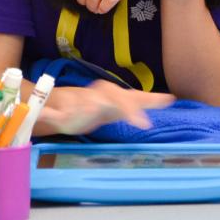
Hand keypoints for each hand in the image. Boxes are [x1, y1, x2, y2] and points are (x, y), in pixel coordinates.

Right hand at [34, 80, 174, 134]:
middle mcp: (96, 95)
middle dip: (125, 107)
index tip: (148, 124)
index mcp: (112, 95)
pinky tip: (49, 116)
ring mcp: (76, 101)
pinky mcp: (58, 111)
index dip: (140, 107)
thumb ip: (144, 100)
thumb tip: (170, 98)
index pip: (130, 97)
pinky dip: (50, 114)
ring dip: (87, 106)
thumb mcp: (121, 103)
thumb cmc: (99, 105)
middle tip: (138, 121)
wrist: (64, 103)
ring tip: (93, 109)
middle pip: (112, 97)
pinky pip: (52, 112)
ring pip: (82, 101)